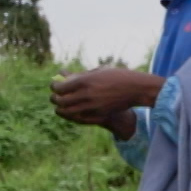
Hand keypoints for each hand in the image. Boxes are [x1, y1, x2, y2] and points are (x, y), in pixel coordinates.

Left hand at [50, 68, 164, 134]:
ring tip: (59, 107)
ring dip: (61, 110)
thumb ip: (80, 75)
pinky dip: (72, 117)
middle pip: (61, 101)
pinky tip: (70, 113)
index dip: (54, 88)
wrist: (136, 89)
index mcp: (85, 81)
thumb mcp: (98, 71)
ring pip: (68, 112)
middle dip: (54, 99)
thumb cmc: (117, 76)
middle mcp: (87, 94)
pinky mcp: (99, 115)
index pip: (60, 88)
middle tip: (54, 98)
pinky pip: (79, 119)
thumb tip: (62, 76)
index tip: (54, 87)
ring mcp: (92, 107)